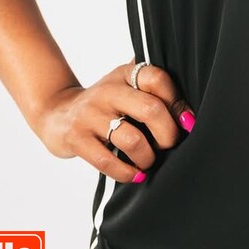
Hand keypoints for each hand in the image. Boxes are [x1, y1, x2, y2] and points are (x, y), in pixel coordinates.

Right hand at [33, 58, 196, 183]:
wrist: (57, 112)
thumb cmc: (105, 102)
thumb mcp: (125, 82)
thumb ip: (151, 82)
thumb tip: (191, 103)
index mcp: (125, 74)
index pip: (158, 79)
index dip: (177, 102)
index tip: (187, 122)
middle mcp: (108, 90)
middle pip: (150, 110)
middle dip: (168, 134)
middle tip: (169, 145)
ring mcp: (90, 114)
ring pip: (132, 139)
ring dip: (148, 157)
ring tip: (149, 161)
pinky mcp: (76, 138)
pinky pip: (107, 161)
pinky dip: (127, 173)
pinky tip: (135, 174)